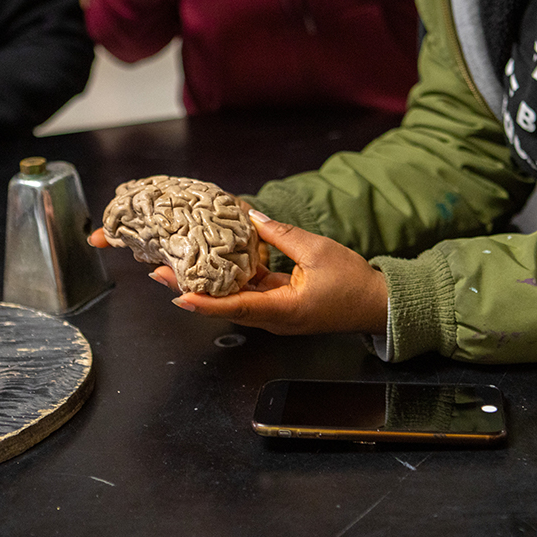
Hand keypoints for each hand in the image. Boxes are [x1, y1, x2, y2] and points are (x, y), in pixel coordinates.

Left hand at [92, 210, 387, 334]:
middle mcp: (274, 318)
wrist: (377, 305)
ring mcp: (275, 314)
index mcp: (284, 310)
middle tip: (159, 271)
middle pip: (224, 306)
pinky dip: (229, 281)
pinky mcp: (279, 306)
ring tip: (176, 268)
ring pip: (233, 301)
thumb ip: (281, 235)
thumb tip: (250, 217)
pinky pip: (248, 295)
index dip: (205, 302)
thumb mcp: (318, 251)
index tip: (177, 294)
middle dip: (190, 290)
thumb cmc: (353, 282)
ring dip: (205, 286)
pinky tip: (212, 264)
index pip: (237, 307)